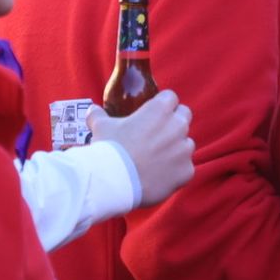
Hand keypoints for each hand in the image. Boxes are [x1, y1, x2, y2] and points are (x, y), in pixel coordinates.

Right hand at [86, 90, 194, 206]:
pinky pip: (186, 168)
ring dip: (176, 148)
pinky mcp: (187, 171)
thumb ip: (98, 115)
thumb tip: (93, 110)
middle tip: (158, 134)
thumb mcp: (100, 127)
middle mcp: (177, 126)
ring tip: (157, 159)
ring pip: (186, 143)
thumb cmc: (110, 149)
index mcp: (160, 110)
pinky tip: (160, 176)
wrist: (115, 181)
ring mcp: (184, 149)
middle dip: (174, 122)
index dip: (162, 105)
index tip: (153, 114)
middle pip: (184, 116)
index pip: (170, 98)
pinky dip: (176, 171)